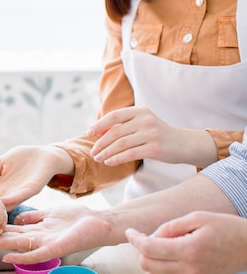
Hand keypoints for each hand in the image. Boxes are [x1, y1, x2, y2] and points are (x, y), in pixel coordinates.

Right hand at [0, 145, 72, 209]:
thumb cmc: (23, 157)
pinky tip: (3, 201)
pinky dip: (12, 199)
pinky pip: (21, 195)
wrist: (44, 153)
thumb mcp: (1, 163)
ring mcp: (23, 192)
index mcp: (5, 188)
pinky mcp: (33, 189)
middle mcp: (13, 193)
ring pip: (9, 203)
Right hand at [0, 204, 111, 263]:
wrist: (98, 222)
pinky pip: (37, 254)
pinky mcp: (56, 248)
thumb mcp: (50, 214)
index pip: (8, 230)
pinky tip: (9, 257)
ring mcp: (45, 244)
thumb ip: (33, 217)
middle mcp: (36, 239)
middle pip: (6, 238)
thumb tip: (15, 217)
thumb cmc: (77, 218)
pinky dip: (23, 256)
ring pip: (16, 245)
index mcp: (34, 230)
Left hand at [87, 107, 215, 166]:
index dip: (99, 125)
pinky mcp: (155, 148)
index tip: (89, 133)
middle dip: (101, 143)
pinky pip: (130, 154)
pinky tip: (109, 162)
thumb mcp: (141, 124)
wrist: (184, 144)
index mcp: (140, 111)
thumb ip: (123, 126)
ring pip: (121, 144)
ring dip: (106, 152)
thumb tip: (98, 131)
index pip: (114, 116)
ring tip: (98, 158)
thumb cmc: (158, 135)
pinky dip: (117, 158)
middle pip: (115, 132)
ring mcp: (151, 134)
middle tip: (92, 152)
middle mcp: (145, 120)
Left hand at [126, 212, 246, 273]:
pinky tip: (160, 263)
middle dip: (139, 250)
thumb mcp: (196, 217)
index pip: (149, 248)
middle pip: (147, 264)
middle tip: (145, 238)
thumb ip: (170, 226)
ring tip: (154, 250)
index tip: (130, 232)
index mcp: (189, 250)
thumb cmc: (225, 228)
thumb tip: (151, 236)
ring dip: (147, 264)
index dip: (135, 239)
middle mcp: (189, 270)